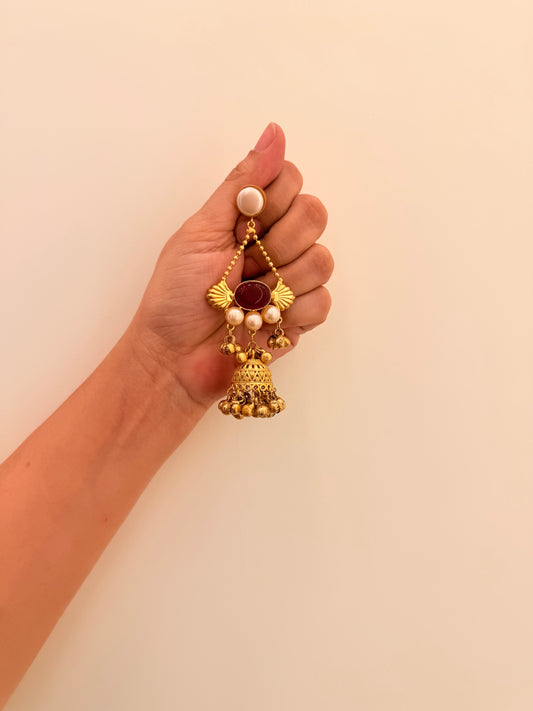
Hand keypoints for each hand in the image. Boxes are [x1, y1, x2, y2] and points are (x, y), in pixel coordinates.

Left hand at [126, 123, 333, 408]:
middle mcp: (276, 242)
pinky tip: (263, 322)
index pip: (289, 179)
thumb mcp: (200, 230)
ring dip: (280, 282)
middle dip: (276, 242)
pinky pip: (322, 301)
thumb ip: (241, 183)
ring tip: (247, 300)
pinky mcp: (302, 317)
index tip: (243, 222)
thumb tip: (275, 132)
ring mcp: (291, 280)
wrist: (173, 359)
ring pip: (322, 258)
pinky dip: (290, 313)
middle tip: (242, 264)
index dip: (273, 197)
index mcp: (250, 216)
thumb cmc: (175, 296)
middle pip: (314, 213)